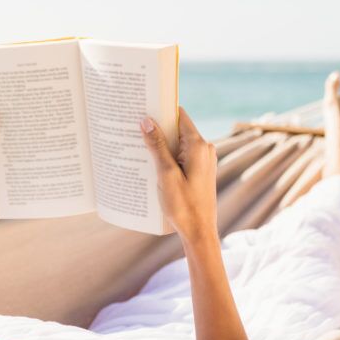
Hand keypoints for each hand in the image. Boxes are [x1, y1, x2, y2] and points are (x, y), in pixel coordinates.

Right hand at [140, 107, 217, 242]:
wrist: (200, 233)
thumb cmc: (184, 206)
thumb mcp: (166, 174)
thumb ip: (157, 146)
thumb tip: (146, 121)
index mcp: (199, 146)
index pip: (179, 116)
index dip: (161, 110)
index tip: (143, 107)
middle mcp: (205, 149)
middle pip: (178, 128)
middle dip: (158, 128)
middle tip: (135, 127)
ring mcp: (204, 160)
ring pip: (179, 143)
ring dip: (161, 144)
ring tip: (139, 145)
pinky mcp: (200, 171)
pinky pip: (182, 156)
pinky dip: (168, 156)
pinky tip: (151, 163)